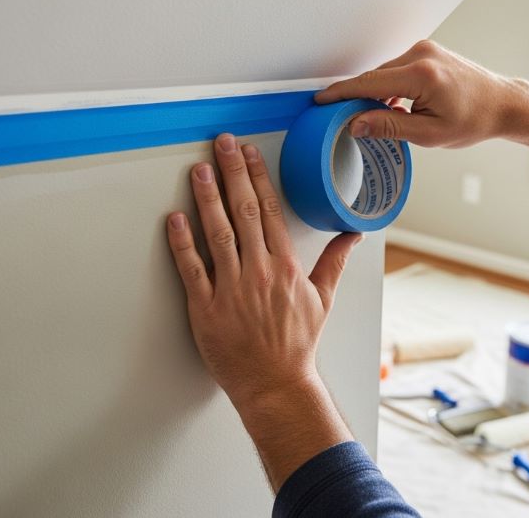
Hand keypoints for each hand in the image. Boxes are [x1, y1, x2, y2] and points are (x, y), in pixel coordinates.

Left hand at [165, 133, 361, 404]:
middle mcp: (259, 272)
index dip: (258, 176)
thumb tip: (353, 235)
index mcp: (286, 266)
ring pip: (218, 233)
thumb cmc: (297, 344)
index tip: (250, 152)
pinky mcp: (206, 309)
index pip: (271, 210)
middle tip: (222, 143)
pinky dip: (182, 243)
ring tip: (199, 169)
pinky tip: (175, 219)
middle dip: (232, 173)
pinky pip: (192, 269)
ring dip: (207, 198)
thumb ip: (335, 262)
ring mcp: (231, 289)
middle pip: (244, 211)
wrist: (276, 384)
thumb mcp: (324, 299)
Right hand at [315, 39, 528, 170]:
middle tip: (348, 123)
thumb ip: (389, 127)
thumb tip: (356, 124)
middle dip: (358, 99)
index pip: (368, 83)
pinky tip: (397, 106)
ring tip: (384, 120)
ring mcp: (424, 49)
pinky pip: (396, 69)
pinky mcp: (426, 51)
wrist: (501, 103)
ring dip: (377, 95)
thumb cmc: (474, 120)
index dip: (340, 94)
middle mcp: (421, 55)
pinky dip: (390, 87)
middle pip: (373, 78)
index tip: (320, 101)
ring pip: (383, 74)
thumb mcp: (429, 134)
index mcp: (421, 76)